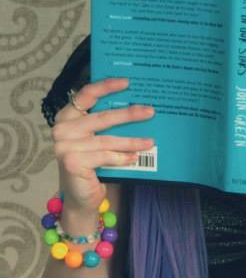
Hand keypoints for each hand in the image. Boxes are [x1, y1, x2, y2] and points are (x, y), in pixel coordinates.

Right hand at [51, 78, 154, 214]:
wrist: (82, 196)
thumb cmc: (93, 162)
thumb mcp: (98, 138)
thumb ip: (107, 123)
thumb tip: (140, 106)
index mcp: (67, 117)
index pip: (85, 95)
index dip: (106, 86)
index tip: (127, 82)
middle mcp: (62, 130)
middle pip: (102, 117)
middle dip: (129, 114)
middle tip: (150, 111)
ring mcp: (64, 146)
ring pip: (107, 140)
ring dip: (132, 141)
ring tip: (150, 142)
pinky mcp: (71, 162)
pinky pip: (105, 156)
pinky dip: (122, 157)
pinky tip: (134, 157)